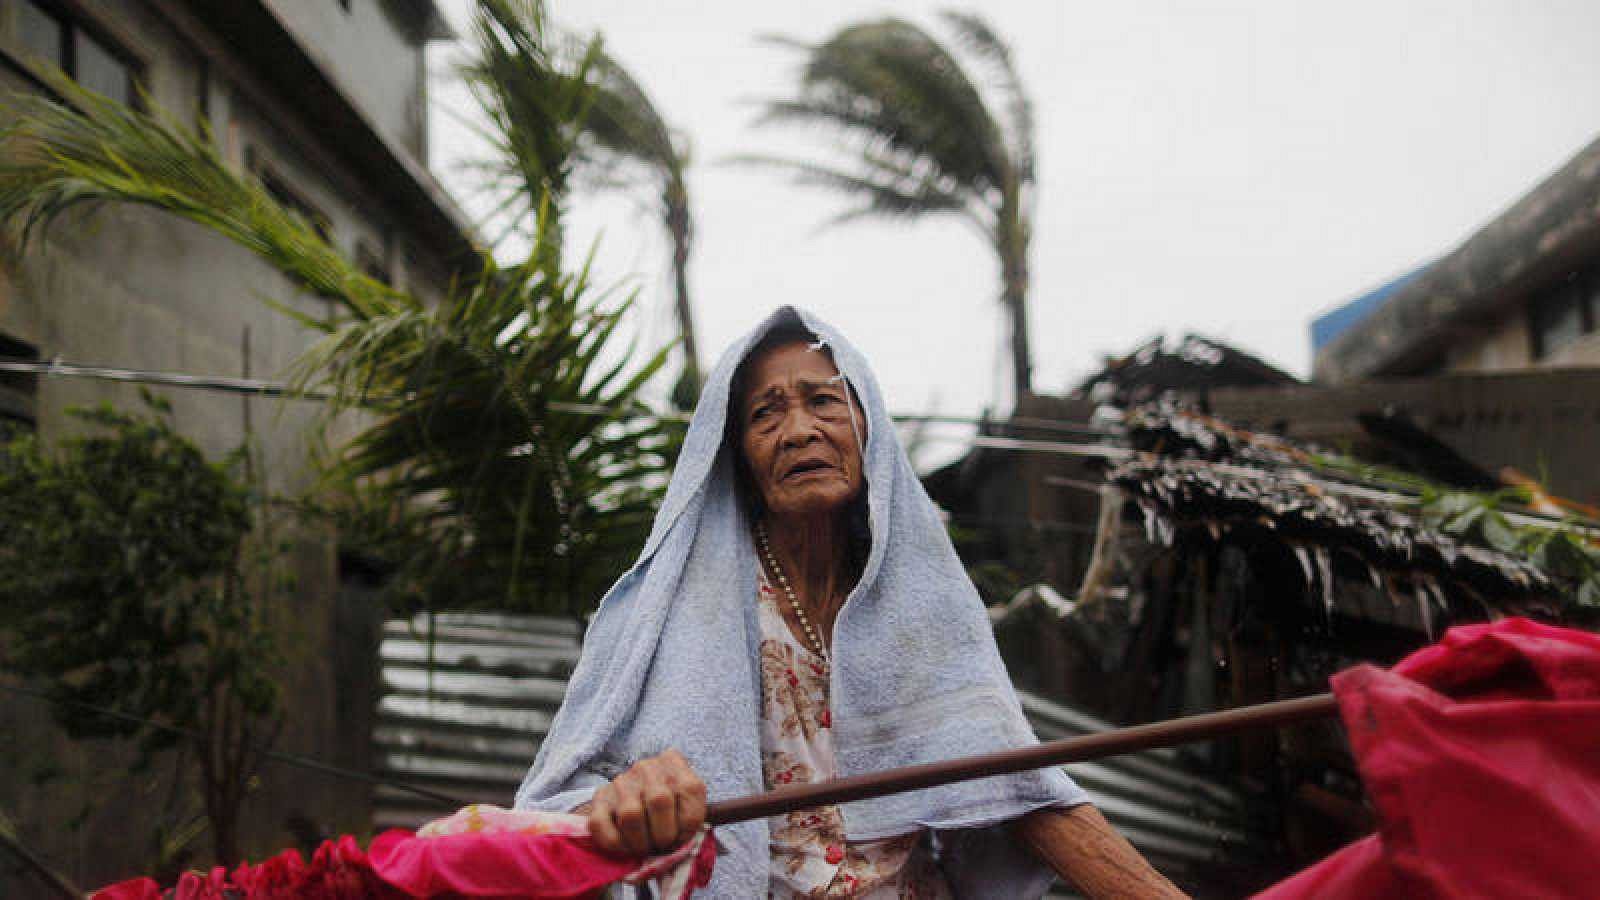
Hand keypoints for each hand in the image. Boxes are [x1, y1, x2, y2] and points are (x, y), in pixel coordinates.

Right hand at [586, 749, 707, 856]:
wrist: (632, 803)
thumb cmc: (668, 810)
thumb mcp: (687, 808)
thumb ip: (692, 824)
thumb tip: (684, 853)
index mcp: (676, 764)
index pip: (691, 792)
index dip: (688, 825)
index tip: (681, 839)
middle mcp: (648, 767)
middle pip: (660, 800)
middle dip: (663, 835)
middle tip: (661, 846)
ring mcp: (622, 780)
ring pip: (631, 815)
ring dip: (639, 842)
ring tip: (643, 847)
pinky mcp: (599, 797)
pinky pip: (601, 825)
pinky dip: (615, 845)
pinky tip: (625, 846)